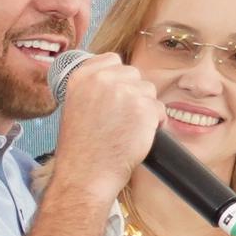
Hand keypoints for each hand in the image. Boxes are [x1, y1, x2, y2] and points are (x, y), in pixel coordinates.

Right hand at [48, 48, 161, 197]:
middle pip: (134, 74)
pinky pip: (160, 109)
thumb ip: (94, 88)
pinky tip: (138, 137)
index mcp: (82, 77)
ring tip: (127, 130)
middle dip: (133, 94)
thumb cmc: (80, 149)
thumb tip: (119, 81)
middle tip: (120, 119)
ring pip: (149, 91)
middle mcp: (103, 79)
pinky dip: (154, 124)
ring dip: (144, 109)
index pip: (112, 60)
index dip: (118, 79)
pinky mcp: (144, 108)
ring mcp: (125, 92)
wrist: (86, 175)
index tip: (115, 96)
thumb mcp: (75, 107)